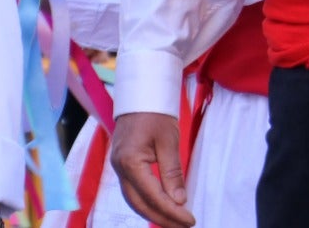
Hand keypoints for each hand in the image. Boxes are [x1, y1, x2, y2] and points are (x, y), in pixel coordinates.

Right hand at [109, 112, 194, 227]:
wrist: (140, 94)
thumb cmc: (155, 113)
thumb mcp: (168, 141)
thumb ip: (172, 172)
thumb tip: (179, 200)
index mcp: (130, 161)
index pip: (153, 196)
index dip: (172, 212)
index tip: (190, 220)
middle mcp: (119, 168)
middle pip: (139, 205)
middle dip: (163, 219)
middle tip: (185, 225)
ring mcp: (118, 167)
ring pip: (134, 201)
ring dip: (154, 213)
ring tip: (175, 221)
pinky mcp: (121, 165)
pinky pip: (133, 191)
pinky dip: (147, 203)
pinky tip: (161, 207)